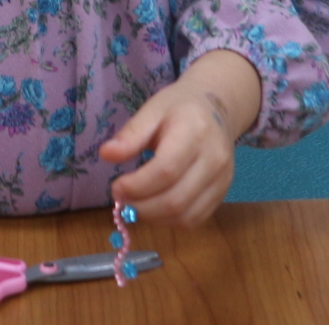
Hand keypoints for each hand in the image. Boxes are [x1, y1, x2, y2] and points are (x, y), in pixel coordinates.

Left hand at [100, 50, 259, 228]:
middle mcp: (214, 159)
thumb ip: (131, 134)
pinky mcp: (223, 194)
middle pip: (176, 200)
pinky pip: (195, 220)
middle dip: (141, 208)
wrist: (218, 108)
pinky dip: (169, 221)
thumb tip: (105, 155)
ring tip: (135, 205)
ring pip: (186, 217)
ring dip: (153, 218)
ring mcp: (222, 180)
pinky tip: (154, 208)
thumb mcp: (152, 110)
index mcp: (195, 131)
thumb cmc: (180, 108)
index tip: (116, 186)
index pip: (166, 170)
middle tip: (121, 200)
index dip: (137, 186)